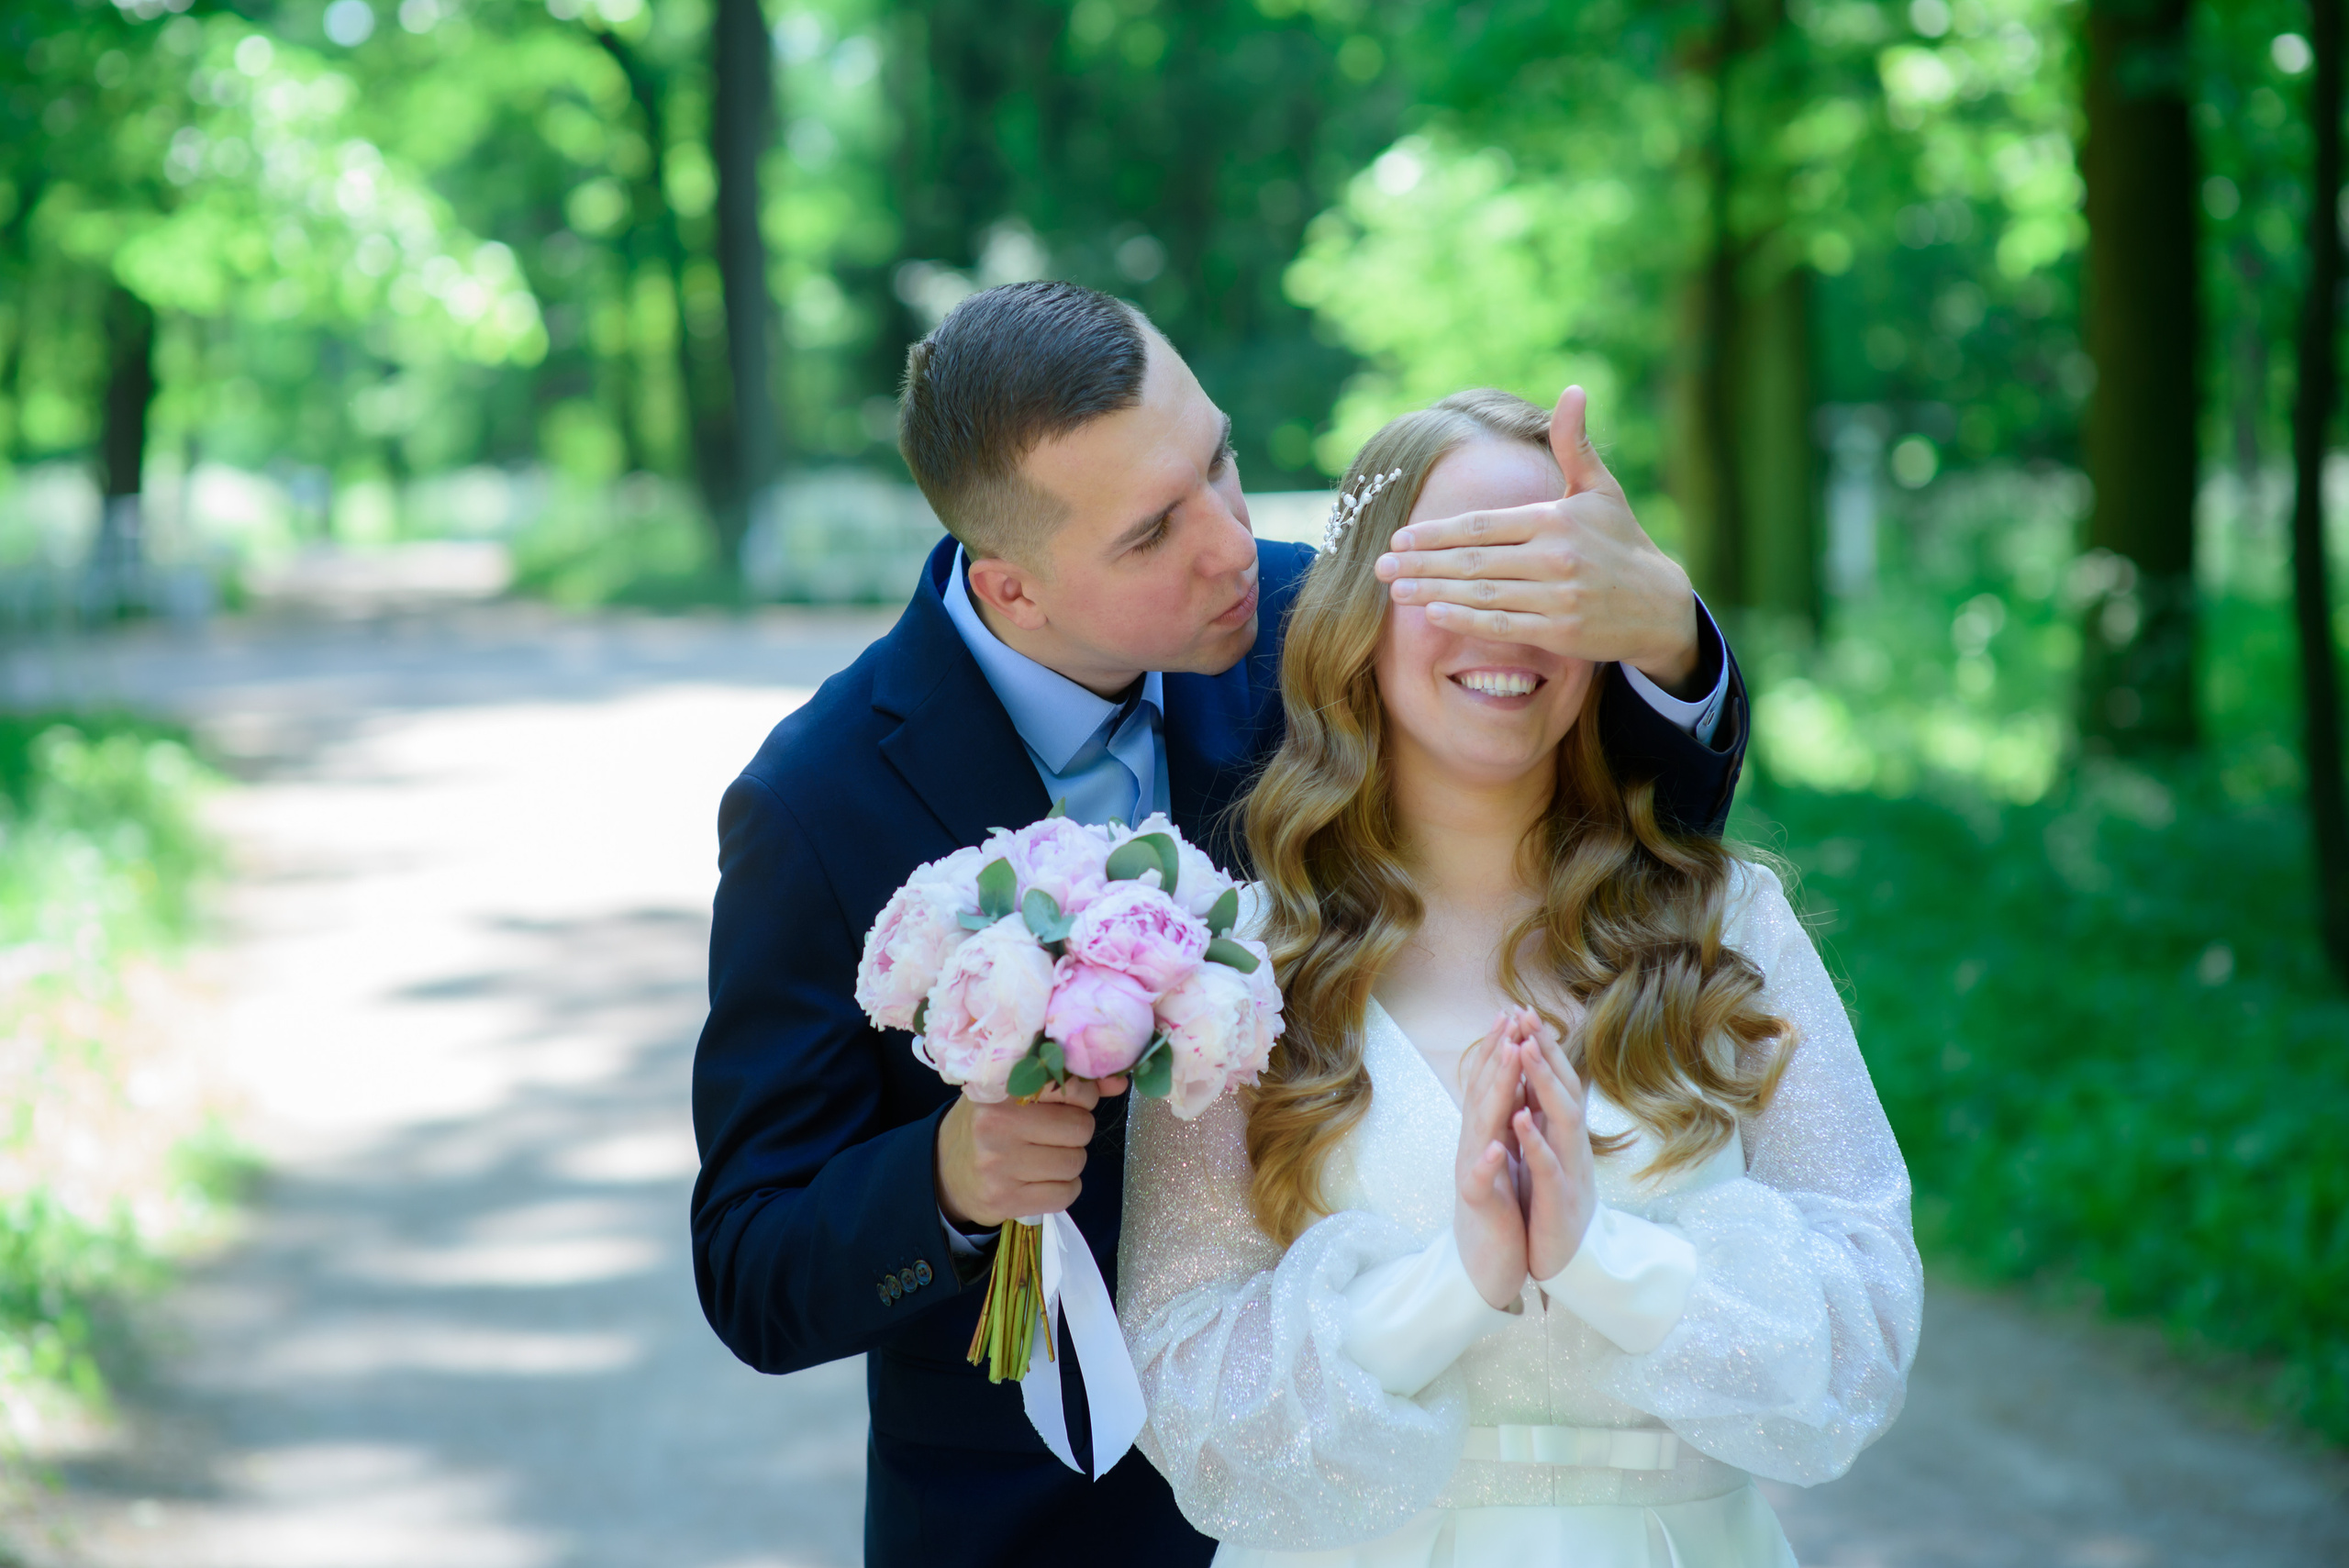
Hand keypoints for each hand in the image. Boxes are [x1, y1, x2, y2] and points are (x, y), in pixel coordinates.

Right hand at [935, 1074, 1127, 1228]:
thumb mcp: (1016, 1093)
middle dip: (1076, 1131)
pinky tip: (1044, 1180)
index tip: (1067, 1102)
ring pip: (1075, 1163)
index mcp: (1001, 1089)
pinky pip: (1065, 1194)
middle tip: (1054, 1133)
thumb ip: (1069, 1083)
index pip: (1070, 1085)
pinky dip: (1064, 1188)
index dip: (1080, 1096)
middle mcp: (997, 1125)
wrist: (945, 1171)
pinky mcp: (1005, 1200)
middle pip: (1080, 1128)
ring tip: (1045, 1155)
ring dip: (1070, 1161)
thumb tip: (1119, 1081)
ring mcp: (999, 1166)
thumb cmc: (990, 1123)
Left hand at [1374, 386, 1701, 693]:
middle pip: (1473, 560)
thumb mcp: (1600, 489)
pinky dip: (1465, 620)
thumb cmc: (1620, 541)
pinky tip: (1433, 614)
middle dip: (1422, 563)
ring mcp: (1558, 597)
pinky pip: (1502, 626)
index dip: (1437, 532)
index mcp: (1555, 519)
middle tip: (1380, 566)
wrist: (1659, 604)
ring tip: (1395, 590)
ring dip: (1433, 591)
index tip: (1400, 536)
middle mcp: (1555, 557)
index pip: (1482, 525)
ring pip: (1481, 594)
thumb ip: (1574, 444)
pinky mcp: (1561, 632)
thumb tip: (1573, 390)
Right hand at [1452, 1011, 1531, 1308]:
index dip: (1500, 1049)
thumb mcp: (1501, 1155)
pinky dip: (1488, 1163)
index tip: (1513, 1013)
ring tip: (1508, 1061)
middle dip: (1497, 1055)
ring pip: (1481, 1127)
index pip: (1491, 1084)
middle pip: (1483, 1093)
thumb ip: (1501, 1120)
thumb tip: (1508, 1081)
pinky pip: (1482, 1181)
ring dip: (1495, 1092)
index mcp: (1484, 1133)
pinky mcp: (1479, 1204)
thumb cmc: (1496, 1206)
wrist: (1481, 1262)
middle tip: (1508, 1019)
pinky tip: (1497, 1147)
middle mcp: (1473, 1145)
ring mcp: (1472, 1172)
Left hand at [1514, 1023, 1597, 1282]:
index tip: (1524, 1012)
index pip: (1554, 1082)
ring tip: (1527, 1050)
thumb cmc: (1555, 1203)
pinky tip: (1520, 1118)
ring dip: (1543, 1083)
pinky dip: (1534, 1140)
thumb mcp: (1549, 1155)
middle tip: (1528, 1015)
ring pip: (1561, 1118)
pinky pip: (1547, 1165)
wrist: (1568, 1260)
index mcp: (1562, 1134)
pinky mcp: (1559, 1199)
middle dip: (1545, 1051)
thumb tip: (1537, 1081)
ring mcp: (1569, 1169)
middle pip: (1562, 1088)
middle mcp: (1570, 1144)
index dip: (1542, 1047)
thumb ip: (1544, 1120)